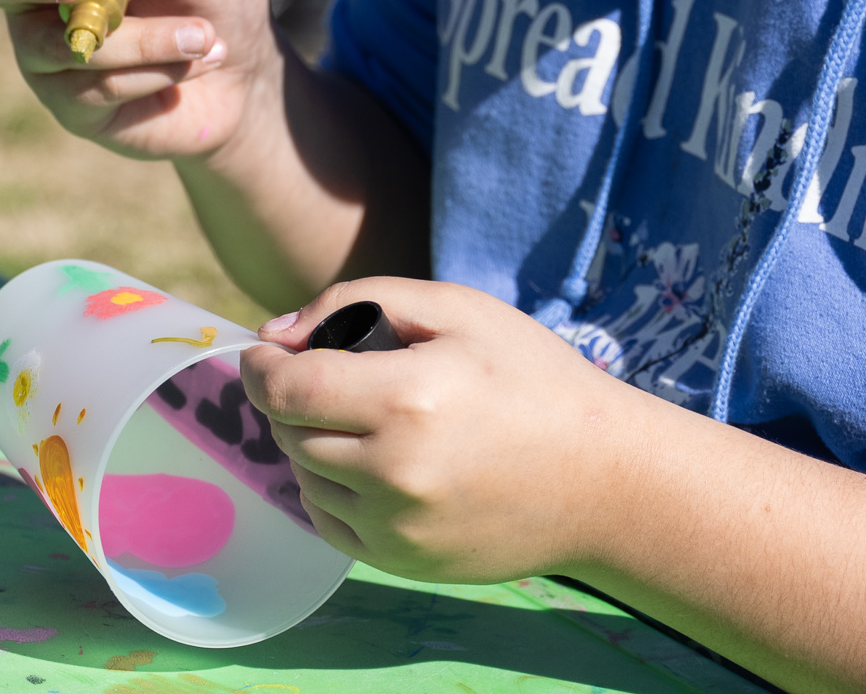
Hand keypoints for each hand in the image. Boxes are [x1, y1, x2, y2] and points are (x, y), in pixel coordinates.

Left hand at [239, 277, 662, 584]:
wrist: (604, 481)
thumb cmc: (532, 378)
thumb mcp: (457, 308)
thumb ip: (358, 302)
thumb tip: (278, 333)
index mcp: (406, 399)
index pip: (286, 388)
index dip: (261, 365)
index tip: (267, 352)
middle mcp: (394, 472)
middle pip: (290, 431)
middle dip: (293, 399)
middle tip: (333, 378)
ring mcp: (397, 526)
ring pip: (304, 476)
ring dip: (313, 442)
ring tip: (366, 420)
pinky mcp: (404, 562)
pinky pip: (329, 520)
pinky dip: (332, 487)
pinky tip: (375, 464)